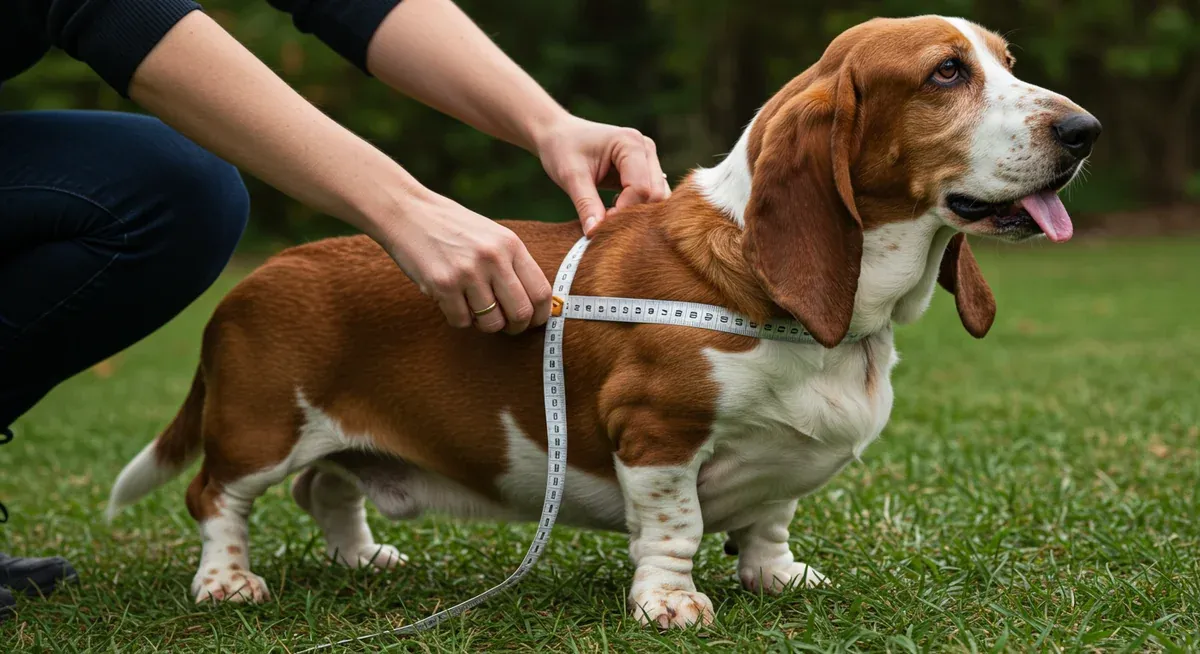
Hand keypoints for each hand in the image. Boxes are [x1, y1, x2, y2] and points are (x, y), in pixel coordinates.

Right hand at [380, 193, 551, 333]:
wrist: (407, 212)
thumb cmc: (452, 228)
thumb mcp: (492, 236)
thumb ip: (513, 264)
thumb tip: (535, 304)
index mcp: (510, 244)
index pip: (541, 292)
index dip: (540, 315)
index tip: (533, 321)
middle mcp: (493, 258)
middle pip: (521, 313)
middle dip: (516, 327)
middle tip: (506, 325)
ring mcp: (468, 272)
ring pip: (491, 323)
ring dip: (484, 324)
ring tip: (474, 308)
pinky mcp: (443, 285)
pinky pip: (462, 321)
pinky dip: (459, 318)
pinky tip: (451, 301)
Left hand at [535, 116, 670, 234]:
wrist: (559, 134)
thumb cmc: (563, 149)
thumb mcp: (571, 177)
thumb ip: (586, 205)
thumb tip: (595, 233)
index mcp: (631, 143)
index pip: (641, 188)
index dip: (624, 211)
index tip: (601, 224)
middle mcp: (646, 149)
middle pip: (656, 194)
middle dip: (633, 213)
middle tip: (605, 222)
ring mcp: (649, 159)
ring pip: (658, 198)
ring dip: (636, 212)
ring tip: (608, 214)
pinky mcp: (646, 171)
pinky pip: (651, 197)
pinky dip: (636, 208)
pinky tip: (614, 207)